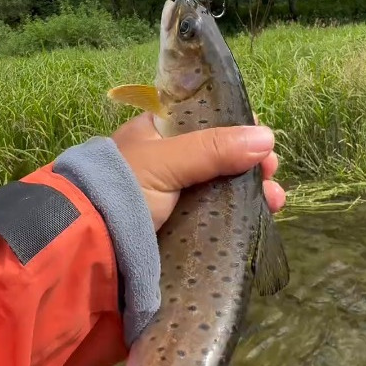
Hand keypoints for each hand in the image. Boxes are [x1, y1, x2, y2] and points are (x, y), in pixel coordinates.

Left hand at [112, 112, 285, 230]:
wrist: (90, 245)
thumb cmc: (123, 189)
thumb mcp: (167, 161)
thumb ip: (214, 148)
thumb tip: (266, 138)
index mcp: (160, 132)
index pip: (207, 120)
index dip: (239, 127)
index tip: (263, 140)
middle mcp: (170, 160)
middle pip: (222, 155)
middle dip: (252, 163)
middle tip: (272, 173)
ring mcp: (177, 194)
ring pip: (225, 186)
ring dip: (254, 190)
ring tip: (275, 201)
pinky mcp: (182, 225)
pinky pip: (219, 214)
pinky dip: (242, 214)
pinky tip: (263, 218)